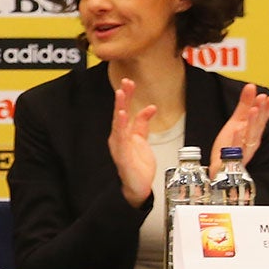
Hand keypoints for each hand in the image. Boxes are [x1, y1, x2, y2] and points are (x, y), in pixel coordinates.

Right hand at [108, 77, 159, 205]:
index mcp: (123, 133)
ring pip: (118, 123)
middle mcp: (118, 137)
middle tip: (125, 82)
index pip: (124, 111)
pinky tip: (122, 116)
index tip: (129, 82)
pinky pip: (121, 139)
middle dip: (122, 97)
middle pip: (120, 113)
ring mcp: (119, 146)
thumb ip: (143, 124)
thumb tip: (150, 107)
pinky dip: (121, 126)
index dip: (127, 96)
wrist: (138, 186)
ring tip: (121, 94)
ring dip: (120, 108)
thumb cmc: (136, 165)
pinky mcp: (123, 155)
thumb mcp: (142, 139)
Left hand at [208, 82, 268, 177]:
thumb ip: (244, 105)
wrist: (221, 167)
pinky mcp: (233, 159)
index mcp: (253, 131)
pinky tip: (237, 130)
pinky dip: (236, 139)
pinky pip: (235, 149)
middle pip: (258, 125)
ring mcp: (243, 150)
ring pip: (249, 136)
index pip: (262, 118)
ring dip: (251, 123)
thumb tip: (251, 86)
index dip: (267, 108)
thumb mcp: (236, 121)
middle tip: (262, 98)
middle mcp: (251, 141)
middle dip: (261, 112)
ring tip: (252, 110)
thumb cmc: (230, 144)